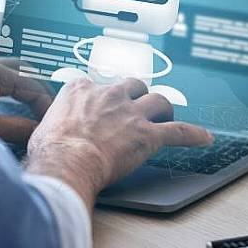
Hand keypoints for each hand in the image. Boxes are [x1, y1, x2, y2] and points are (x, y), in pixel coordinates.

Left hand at [0, 60, 53, 143]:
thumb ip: (16, 128)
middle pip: (23, 72)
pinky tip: (4, 111)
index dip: (46, 106)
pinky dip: (4, 94)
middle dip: (36, 92)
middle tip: (46, 112)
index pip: (33, 85)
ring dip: (20, 91)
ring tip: (30, 112)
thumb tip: (38, 131)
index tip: (52, 123)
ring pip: (7, 76)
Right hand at [25, 77, 212, 208]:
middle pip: (133, 86)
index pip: (97, 85)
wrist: (66, 162)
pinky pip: (179, 132)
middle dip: (137, 96)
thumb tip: (49, 133)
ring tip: (165, 118)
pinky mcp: (148, 135)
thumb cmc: (50, 149)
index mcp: (81, 89)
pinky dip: (193, 135)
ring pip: (158, 102)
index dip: (102, 97)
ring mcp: (131, 113)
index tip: (101, 106)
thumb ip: (53, 121)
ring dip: (163, 111)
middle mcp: (109, 95)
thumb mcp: (42, 125)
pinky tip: (204, 138)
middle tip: (137, 108)